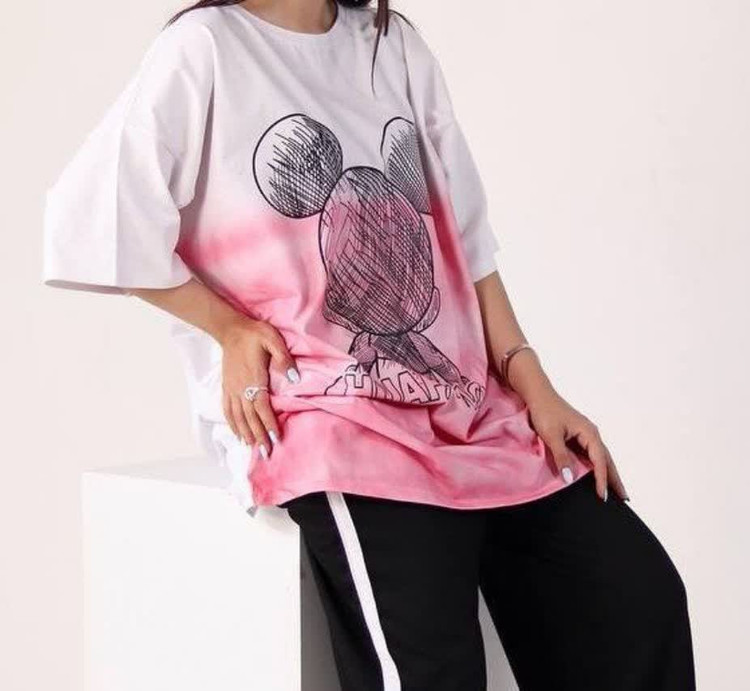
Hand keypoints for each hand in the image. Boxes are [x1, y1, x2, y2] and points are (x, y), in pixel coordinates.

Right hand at [217, 316, 299, 457]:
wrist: (230, 329)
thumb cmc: (254, 334)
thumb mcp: (273, 340)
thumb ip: (284, 358)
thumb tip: (294, 377)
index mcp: (255, 378)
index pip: (262, 407)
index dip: (268, 424)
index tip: (276, 439)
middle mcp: (241, 387)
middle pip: (250, 417)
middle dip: (258, 436)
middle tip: (267, 453)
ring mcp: (232, 389)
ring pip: (238, 417)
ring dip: (246, 434)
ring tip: (253, 448)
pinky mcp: (226, 387)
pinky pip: (228, 410)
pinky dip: (232, 424)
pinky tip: (237, 434)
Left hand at [525, 388, 628, 501]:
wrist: (538, 394)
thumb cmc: (545, 411)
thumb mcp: (552, 436)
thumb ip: (561, 457)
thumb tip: (570, 479)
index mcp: (589, 433)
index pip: (600, 461)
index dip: (601, 480)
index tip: (602, 496)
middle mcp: (591, 434)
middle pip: (607, 460)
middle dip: (615, 479)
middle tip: (624, 498)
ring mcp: (585, 434)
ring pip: (600, 457)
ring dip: (608, 472)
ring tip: (615, 489)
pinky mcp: (577, 435)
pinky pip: (591, 454)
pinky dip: (596, 465)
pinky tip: (596, 474)